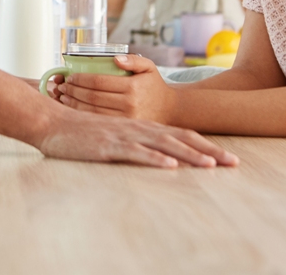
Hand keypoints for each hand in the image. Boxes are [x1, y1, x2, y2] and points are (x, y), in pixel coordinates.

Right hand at [37, 107, 237, 168]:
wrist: (51, 120)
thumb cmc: (81, 129)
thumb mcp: (114, 132)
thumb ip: (134, 139)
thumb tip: (156, 152)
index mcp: (141, 126)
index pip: (181, 134)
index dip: (205, 144)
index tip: (226, 157)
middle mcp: (138, 128)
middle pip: (180, 139)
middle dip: (209, 151)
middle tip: (233, 163)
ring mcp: (124, 136)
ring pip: (163, 146)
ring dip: (188, 155)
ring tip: (210, 165)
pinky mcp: (108, 146)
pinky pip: (135, 153)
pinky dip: (154, 159)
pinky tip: (169, 166)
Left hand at [57, 55, 174, 122]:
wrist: (169, 110)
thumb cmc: (154, 85)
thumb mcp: (149, 67)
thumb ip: (133, 60)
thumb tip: (115, 58)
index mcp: (132, 87)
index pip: (99, 82)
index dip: (81, 79)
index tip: (70, 76)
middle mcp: (129, 104)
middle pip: (92, 97)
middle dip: (73, 91)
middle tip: (62, 86)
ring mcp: (125, 119)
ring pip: (92, 112)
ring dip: (73, 104)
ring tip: (63, 97)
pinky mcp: (122, 129)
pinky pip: (98, 122)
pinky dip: (82, 115)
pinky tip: (73, 109)